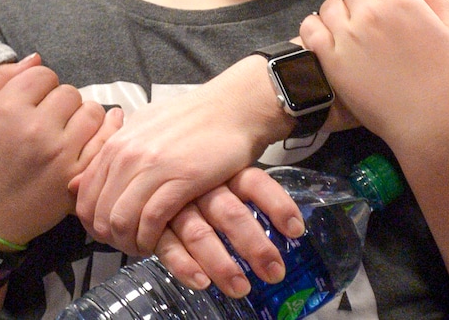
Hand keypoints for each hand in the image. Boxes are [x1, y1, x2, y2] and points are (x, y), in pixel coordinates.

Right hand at [0, 55, 122, 246]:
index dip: (40, 86)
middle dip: (60, 103)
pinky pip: (106, 140)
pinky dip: (106, 132)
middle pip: (70, 92)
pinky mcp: (75, 177)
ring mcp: (59, 154)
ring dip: (82, 117)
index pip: (44, 74)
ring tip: (67, 131)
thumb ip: (4, 78)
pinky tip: (102, 128)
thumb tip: (37, 57)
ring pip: (92, 112)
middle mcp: (35, 128)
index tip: (34, 102)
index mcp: (7, 108)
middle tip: (48, 121)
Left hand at [75, 57, 293, 255]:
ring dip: (131, 243)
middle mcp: (128, 154)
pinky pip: (151, 221)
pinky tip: (161, 239)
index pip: (84, 196)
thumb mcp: (142, 127)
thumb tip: (75, 183)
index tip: (110, 233)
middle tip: (129, 244)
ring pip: (121, 221)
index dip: (93, 224)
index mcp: (117, 143)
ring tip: (145, 244)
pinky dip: (152, 239)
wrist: (232, 108)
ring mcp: (153, 166)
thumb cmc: (190, 119)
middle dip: (110, 239)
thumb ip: (111, 154)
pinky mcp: (180, 178)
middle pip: (100, 214)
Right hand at [153, 168, 303, 297]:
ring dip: (221, 264)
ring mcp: (177, 205)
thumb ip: (249, 188)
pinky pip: (168, 246)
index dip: (277, 204)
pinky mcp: (155, 224)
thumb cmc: (195, 173)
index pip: (255, 183)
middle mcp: (201, 187)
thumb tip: (292, 222)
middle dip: (254, 246)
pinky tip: (202, 282)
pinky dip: (185, 266)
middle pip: (231, 214)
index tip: (296, 230)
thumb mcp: (223, 168)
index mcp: (223, 171)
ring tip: (240, 288)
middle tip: (274, 273)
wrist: (152, 160)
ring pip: (200, 234)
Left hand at [300, 0, 448, 156]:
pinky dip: (316, 30)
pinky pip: (311, 28)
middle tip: (375, 33)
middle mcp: (372, 12)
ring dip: (340, 17)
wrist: (433, 124)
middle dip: (365, 6)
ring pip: (331, 7)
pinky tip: (328, 42)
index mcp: (402, 1)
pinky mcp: (331, 58)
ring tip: (352, 38)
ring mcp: (349, 35)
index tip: (391, 14)